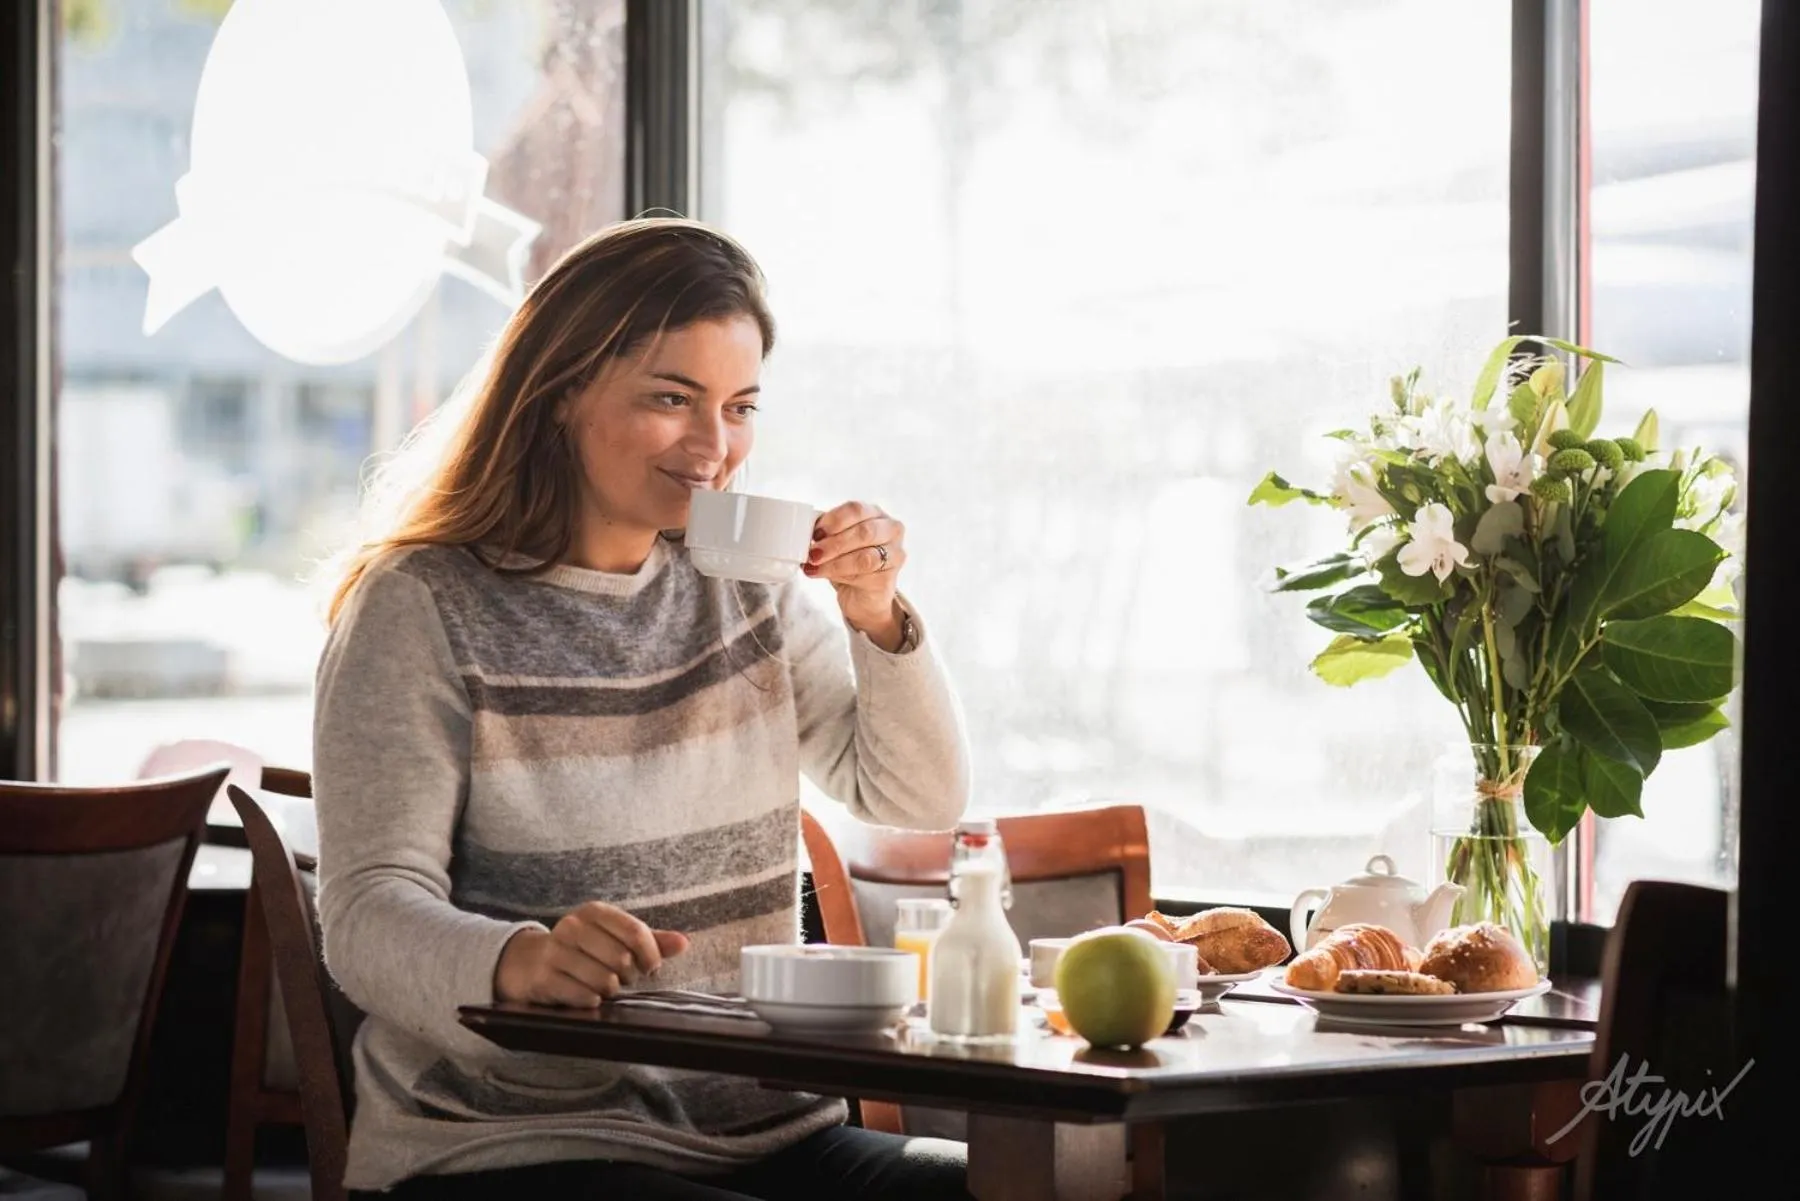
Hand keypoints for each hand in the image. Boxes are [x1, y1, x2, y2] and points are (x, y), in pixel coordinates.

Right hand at [493, 901, 689, 1006]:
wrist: (527, 963)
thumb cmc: (581, 951)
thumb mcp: (612, 938)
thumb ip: (649, 940)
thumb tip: (684, 942)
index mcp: (594, 912)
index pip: (635, 931)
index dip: (650, 955)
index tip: (651, 967)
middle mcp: (572, 927)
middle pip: (621, 958)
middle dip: (629, 976)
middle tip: (622, 979)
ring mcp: (555, 951)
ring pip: (604, 981)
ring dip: (609, 991)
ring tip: (602, 986)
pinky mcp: (543, 978)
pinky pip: (583, 996)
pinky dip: (591, 1001)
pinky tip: (586, 996)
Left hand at [804, 501, 906, 646]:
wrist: (863, 595)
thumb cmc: (848, 560)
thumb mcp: (836, 540)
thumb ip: (826, 533)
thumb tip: (803, 532)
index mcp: (875, 513)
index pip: (857, 509)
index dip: (834, 520)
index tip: (815, 532)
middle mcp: (891, 530)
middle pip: (864, 532)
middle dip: (834, 543)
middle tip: (812, 553)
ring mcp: (895, 554)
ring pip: (865, 557)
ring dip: (835, 562)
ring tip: (814, 566)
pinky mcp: (889, 578)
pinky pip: (864, 575)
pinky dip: (839, 575)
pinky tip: (823, 575)